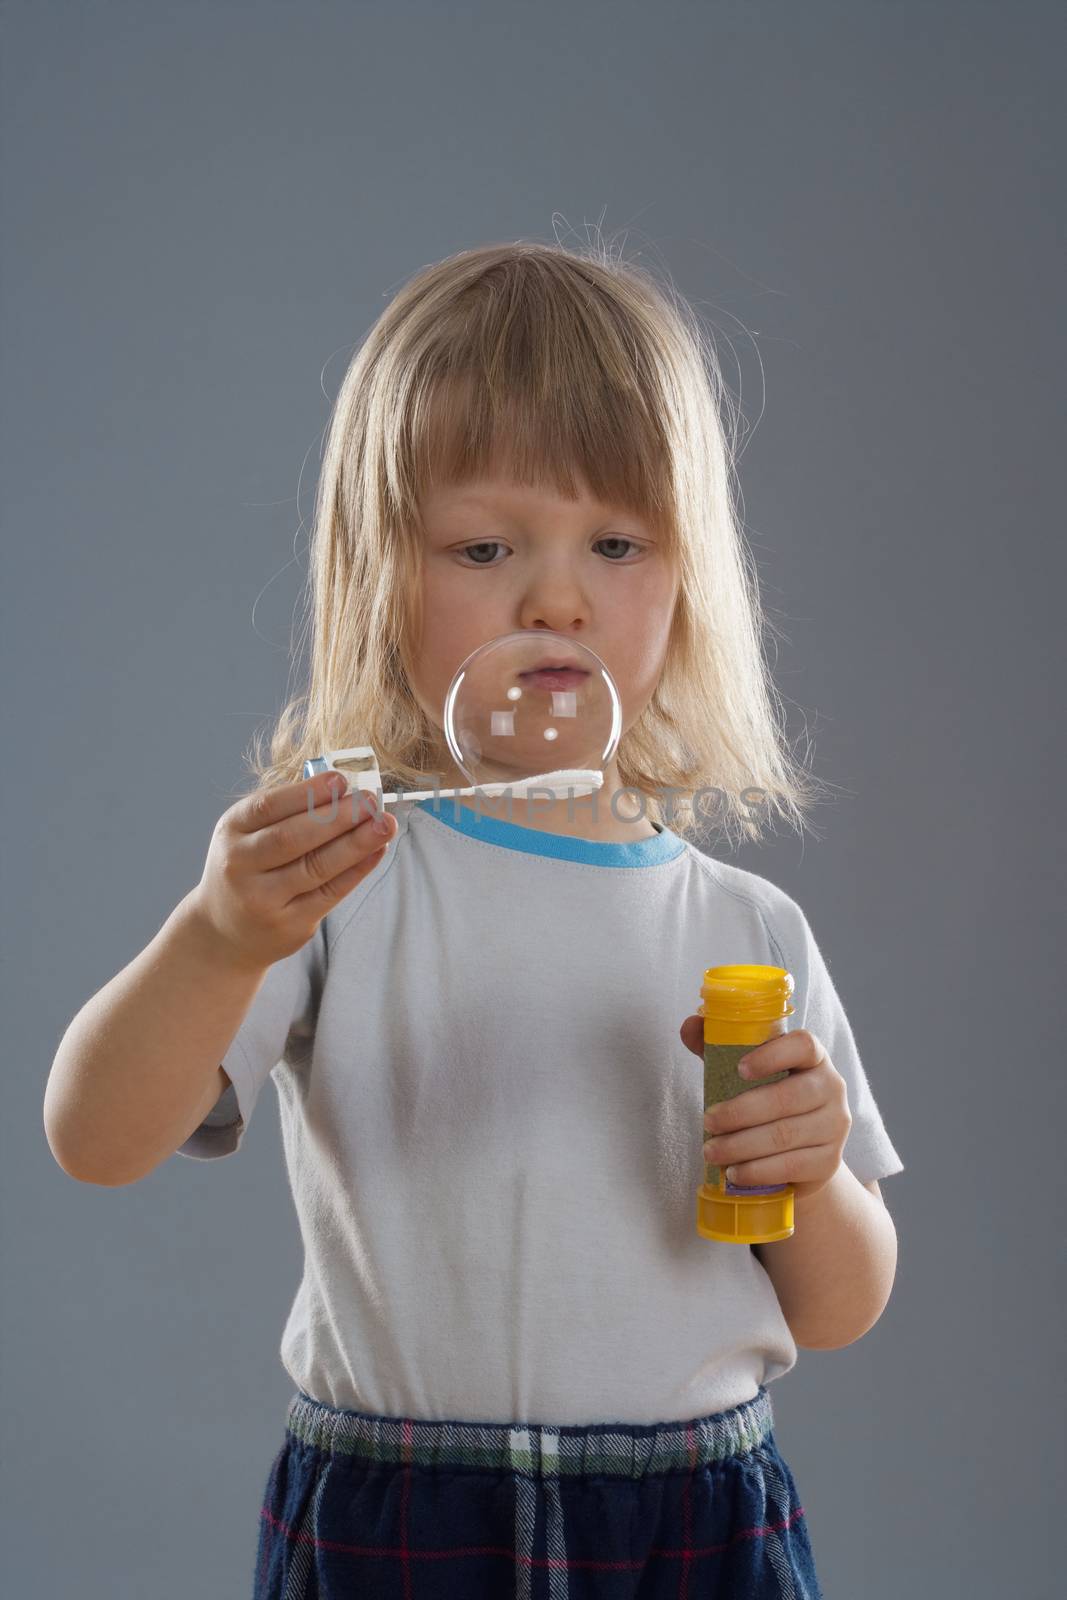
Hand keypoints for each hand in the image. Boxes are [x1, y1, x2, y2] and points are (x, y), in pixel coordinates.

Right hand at [189, 769, 394, 970]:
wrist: (224, 932)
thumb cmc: (248, 868)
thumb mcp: (249, 834)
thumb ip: (288, 813)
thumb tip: (345, 791)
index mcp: (231, 830)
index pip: (268, 807)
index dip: (306, 793)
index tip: (341, 780)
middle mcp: (240, 865)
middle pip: (292, 838)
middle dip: (336, 817)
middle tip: (370, 801)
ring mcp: (262, 899)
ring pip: (315, 867)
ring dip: (355, 843)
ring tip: (384, 825)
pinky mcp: (288, 925)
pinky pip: (329, 893)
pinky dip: (356, 870)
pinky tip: (376, 852)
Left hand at [678, 1018, 851, 1202]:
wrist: (804, 1155)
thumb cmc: (770, 1101)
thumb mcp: (747, 1074)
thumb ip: (718, 1047)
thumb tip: (690, 1025)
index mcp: (814, 1057)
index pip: (804, 1045)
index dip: (773, 1055)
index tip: (739, 1069)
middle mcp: (832, 1087)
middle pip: (787, 1097)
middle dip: (740, 1112)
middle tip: (707, 1120)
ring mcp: (835, 1126)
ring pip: (784, 1135)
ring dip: (740, 1145)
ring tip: (710, 1151)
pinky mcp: (829, 1161)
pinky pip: (790, 1166)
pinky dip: (757, 1171)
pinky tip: (734, 1172)